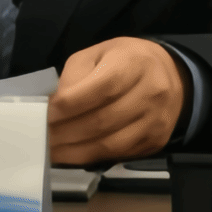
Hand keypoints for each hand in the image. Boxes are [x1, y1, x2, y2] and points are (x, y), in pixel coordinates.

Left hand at [48, 37, 190, 164]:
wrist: (170, 75)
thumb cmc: (125, 60)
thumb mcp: (98, 53)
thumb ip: (75, 75)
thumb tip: (54, 105)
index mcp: (134, 62)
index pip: (100, 88)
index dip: (69, 105)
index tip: (44, 113)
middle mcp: (151, 92)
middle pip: (102, 120)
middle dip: (66, 132)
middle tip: (41, 136)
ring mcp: (156, 121)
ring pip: (109, 144)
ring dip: (74, 150)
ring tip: (51, 149)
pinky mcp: (155, 142)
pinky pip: (117, 156)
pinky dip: (89, 158)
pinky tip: (71, 154)